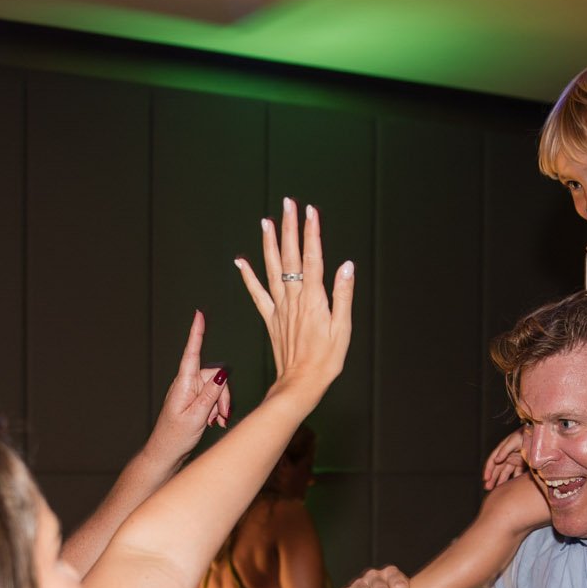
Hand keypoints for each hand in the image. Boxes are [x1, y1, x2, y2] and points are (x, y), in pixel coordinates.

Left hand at [147, 310, 229, 457]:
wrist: (165, 453)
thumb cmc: (176, 437)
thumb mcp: (198, 415)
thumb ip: (212, 393)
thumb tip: (224, 372)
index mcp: (183, 384)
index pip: (192, 353)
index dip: (196, 333)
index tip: (198, 315)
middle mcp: (186, 383)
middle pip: (215, 376)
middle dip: (223, 394)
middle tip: (221, 417)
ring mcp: (190, 391)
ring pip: (217, 387)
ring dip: (221, 404)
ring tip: (216, 422)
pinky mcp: (194, 399)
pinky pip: (212, 396)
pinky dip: (217, 408)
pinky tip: (216, 422)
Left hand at [234, 199, 354, 407]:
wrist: (301, 383)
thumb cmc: (326, 360)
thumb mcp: (343, 328)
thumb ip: (343, 295)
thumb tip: (345, 265)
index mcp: (314, 298)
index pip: (313, 257)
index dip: (311, 232)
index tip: (310, 211)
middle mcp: (294, 298)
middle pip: (290, 256)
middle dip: (289, 227)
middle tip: (288, 203)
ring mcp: (279, 307)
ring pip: (272, 268)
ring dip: (269, 243)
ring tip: (266, 221)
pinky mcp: (271, 319)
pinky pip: (257, 293)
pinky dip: (248, 276)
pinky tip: (241, 261)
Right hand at [483, 429, 527, 489]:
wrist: (540, 435)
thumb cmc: (526, 434)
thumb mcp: (514, 441)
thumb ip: (504, 450)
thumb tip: (496, 460)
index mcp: (503, 449)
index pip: (492, 460)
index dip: (488, 470)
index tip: (485, 479)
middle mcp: (507, 455)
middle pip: (497, 469)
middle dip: (492, 478)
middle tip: (487, 488)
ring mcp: (515, 460)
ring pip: (505, 472)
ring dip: (500, 481)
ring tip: (496, 490)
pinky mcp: (522, 463)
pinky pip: (516, 473)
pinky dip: (513, 480)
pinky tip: (511, 488)